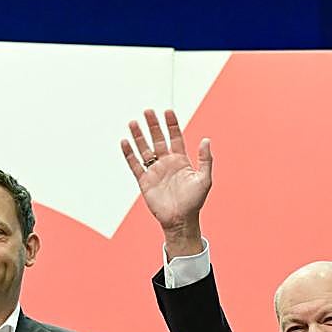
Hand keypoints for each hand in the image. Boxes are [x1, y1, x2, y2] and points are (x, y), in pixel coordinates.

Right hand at [120, 108, 212, 256]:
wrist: (180, 220)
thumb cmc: (194, 202)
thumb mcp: (204, 179)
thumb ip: (205, 160)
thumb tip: (206, 140)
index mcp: (181, 160)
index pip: (175, 137)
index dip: (171, 124)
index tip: (168, 111)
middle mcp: (167, 163)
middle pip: (158, 139)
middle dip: (153, 125)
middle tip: (148, 111)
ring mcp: (155, 171)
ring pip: (144, 149)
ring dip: (139, 136)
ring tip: (133, 122)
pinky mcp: (144, 181)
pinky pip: (135, 165)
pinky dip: (129, 154)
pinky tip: (125, 142)